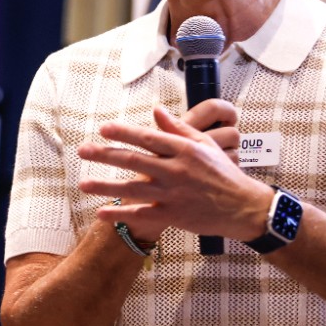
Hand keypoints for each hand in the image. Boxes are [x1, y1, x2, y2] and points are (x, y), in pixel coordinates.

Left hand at [77, 103, 272, 239]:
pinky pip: (142, 215)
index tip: (104, 128)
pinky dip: (121, 215)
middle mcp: (175, 171)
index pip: (147, 138)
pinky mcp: (172, 215)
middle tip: (83, 150)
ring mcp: (172, 194)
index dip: (124, 132)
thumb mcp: (205, 145)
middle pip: (134, 160)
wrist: (243, 206)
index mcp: (183, 150)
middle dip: (105, 155)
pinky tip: (102, 213)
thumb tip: (156, 110)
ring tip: (84, 184)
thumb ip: (179, 128)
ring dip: (106, 186)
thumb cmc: (223, 173)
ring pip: (133, 189)